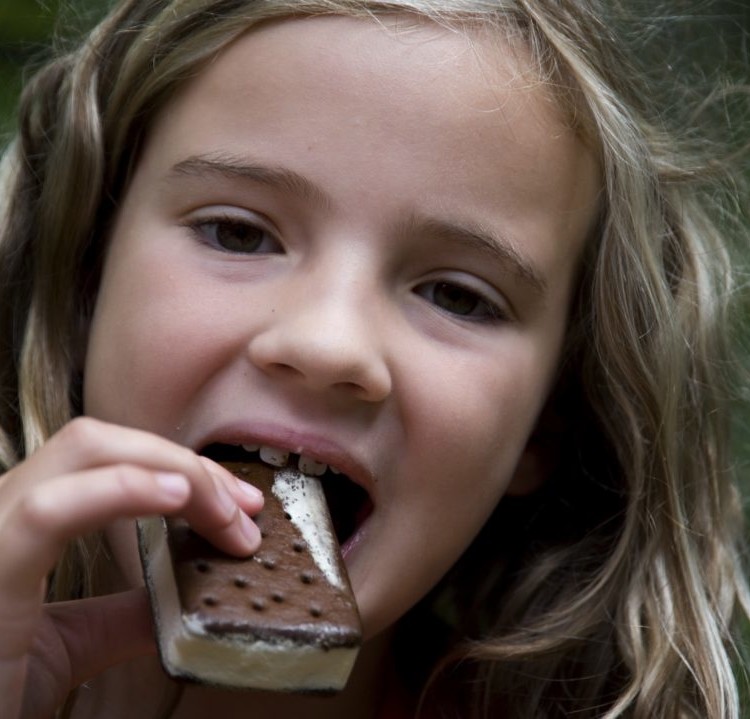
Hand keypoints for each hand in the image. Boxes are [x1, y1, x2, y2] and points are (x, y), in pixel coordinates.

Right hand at [0, 417, 263, 718]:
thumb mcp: (67, 644)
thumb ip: (119, 613)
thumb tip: (176, 595)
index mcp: (22, 521)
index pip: (109, 460)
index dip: (179, 469)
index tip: (238, 506)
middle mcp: (5, 509)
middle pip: (107, 442)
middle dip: (186, 464)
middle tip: (245, 508)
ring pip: (87, 452)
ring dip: (173, 472)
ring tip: (226, 510)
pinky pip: (51, 508)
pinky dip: (122, 491)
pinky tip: (178, 497)